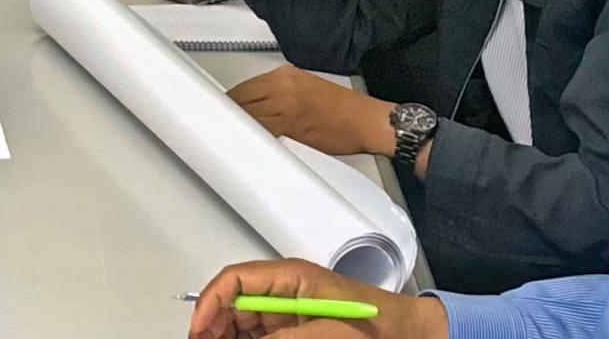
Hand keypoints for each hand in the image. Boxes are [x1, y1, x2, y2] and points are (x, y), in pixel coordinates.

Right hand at [189, 259, 444, 338]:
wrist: (408, 333)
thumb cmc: (377, 324)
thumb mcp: (329, 331)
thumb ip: (285, 338)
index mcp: (290, 277)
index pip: (236, 280)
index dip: (211, 303)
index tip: (200, 330)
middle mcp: (283, 289)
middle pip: (232, 302)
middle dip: (214, 324)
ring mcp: (287, 308)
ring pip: (241, 321)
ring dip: (227, 335)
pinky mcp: (293, 325)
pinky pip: (258, 333)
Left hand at [228, 65, 396, 156]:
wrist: (366, 120)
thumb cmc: (341, 109)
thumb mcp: (306, 87)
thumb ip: (278, 93)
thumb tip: (254, 105)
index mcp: (285, 75)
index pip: (243, 88)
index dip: (227, 103)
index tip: (218, 112)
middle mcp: (283, 87)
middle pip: (240, 100)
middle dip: (226, 114)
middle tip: (214, 127)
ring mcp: (286, 106)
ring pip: (248, 116)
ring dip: (235, 127)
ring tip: (224, 137)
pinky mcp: (292, 127)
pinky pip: (262, 132)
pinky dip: (250, 137)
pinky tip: (243, 144)